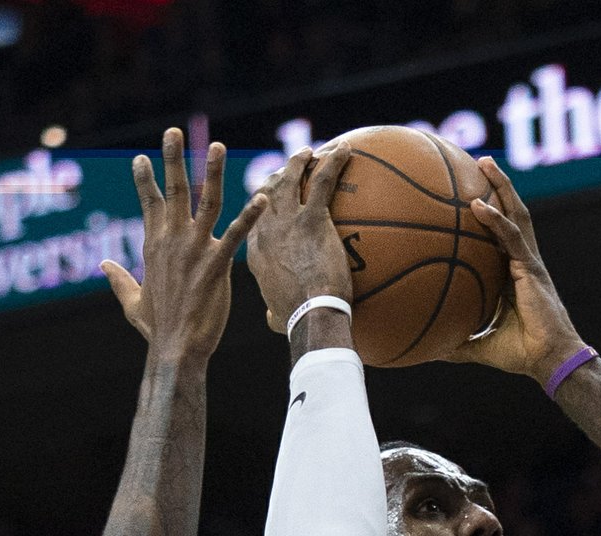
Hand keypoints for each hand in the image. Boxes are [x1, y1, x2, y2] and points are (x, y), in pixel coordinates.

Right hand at [102, 131, 258, 362]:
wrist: (175, 349)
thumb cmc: (156, 330)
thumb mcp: (131, 302)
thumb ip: (118, 280)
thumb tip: (103, 266)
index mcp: (154, 247)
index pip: (148, 204)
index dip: (144, 180)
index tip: (140, 158)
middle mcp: (172, 241)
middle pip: (173, 191)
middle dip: (172, 159)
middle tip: (172, 132)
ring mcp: (195, 250)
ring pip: (206, 202)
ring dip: (212, 172)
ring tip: (218, 146)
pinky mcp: (217, 264)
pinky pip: (236, 234)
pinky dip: (250, 215)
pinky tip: (263, 197)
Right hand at [245, 145, 353, 335]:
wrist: (309, 316)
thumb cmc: (297, 321)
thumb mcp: (277, 316)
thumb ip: (273, 311)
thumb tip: (272, 318)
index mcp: (255, 250)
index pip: (255, 217)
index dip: (261, 201)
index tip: (269, 194)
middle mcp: (266, 230)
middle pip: (268, 191)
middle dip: (278, 175)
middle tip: (291, 166)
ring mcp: (287, 221)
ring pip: (290, 178)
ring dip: (300, 160)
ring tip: (312, 151)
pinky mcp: (312, 219)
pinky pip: (323, 181)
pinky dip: (333, 162)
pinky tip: (345, 149)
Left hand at [459, 157, 584, 382]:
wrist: (549, 362)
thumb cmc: (521, 355)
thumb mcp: (479, 347)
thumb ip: (456, 343)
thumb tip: (428, 351)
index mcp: (514, 274)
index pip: (502, 235)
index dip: (491, 212)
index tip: (472, 192)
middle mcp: (523, 261)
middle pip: (512, 213)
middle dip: (499, 186)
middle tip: (480, 162)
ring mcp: (529, 262)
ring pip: (516, 214)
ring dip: (502, 187)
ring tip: (485, 163)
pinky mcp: (532, 269)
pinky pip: (511, 238)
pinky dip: (495, 220)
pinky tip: (476, 206)